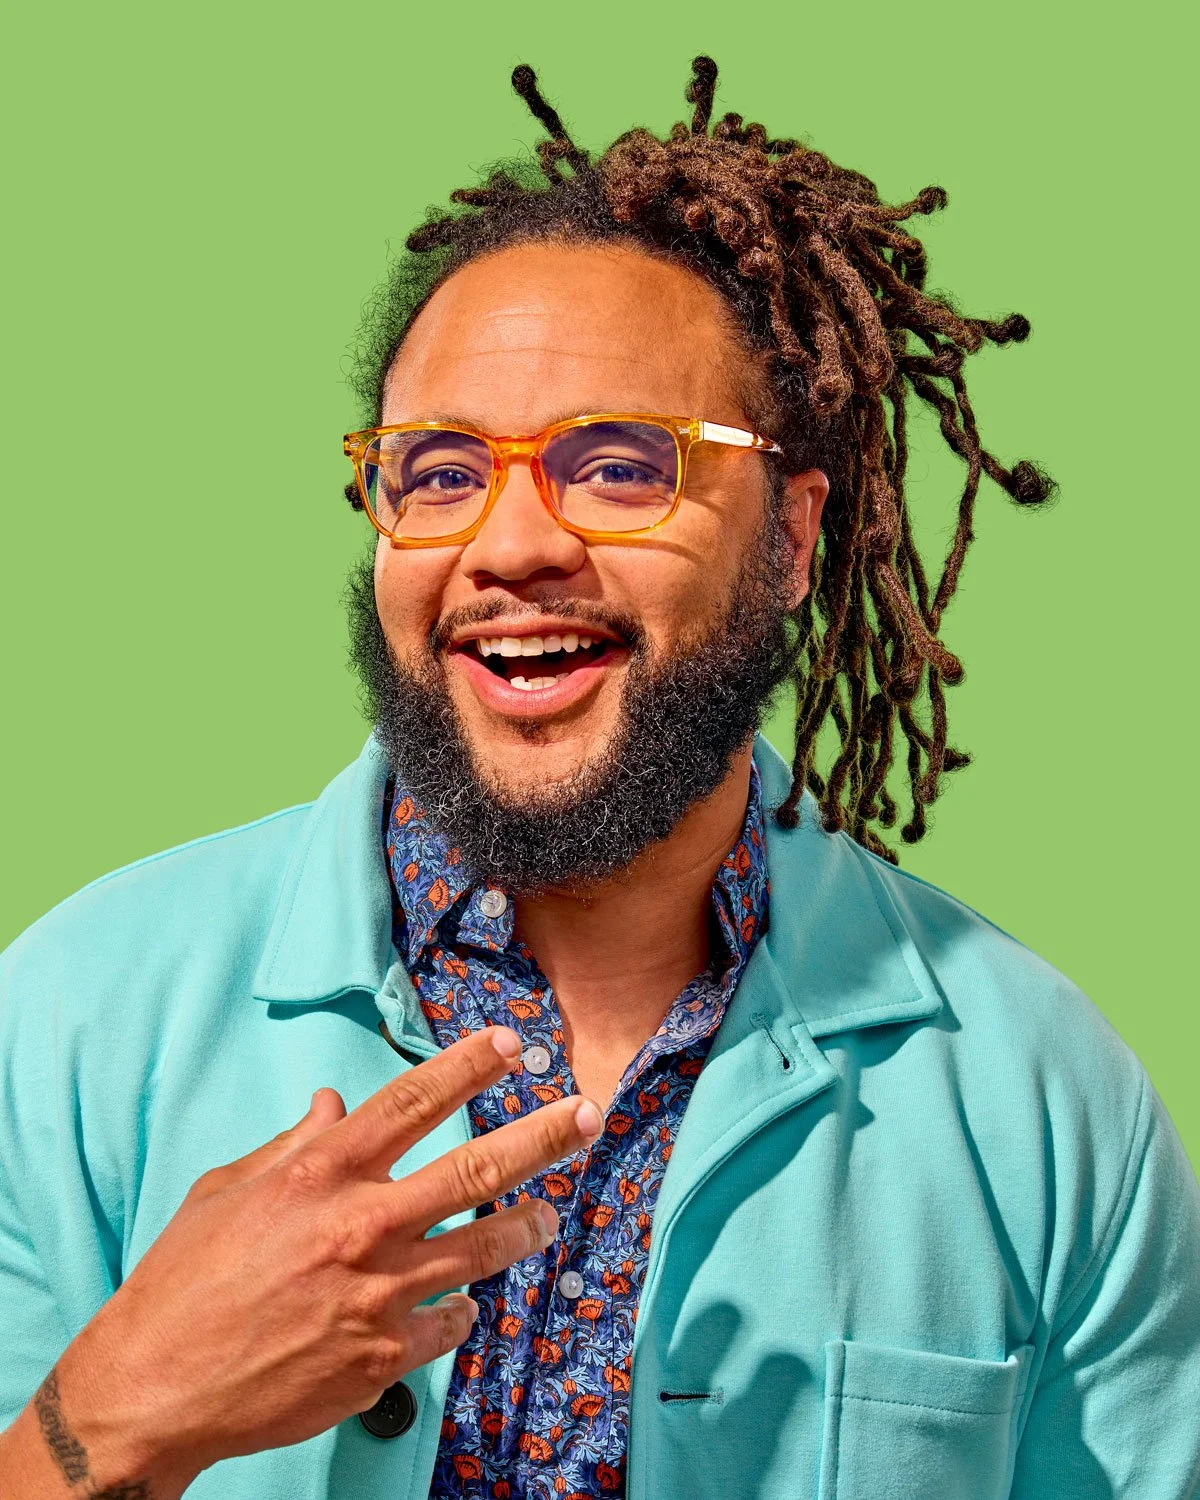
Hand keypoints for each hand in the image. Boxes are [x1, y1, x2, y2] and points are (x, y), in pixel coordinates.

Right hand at [49, 1026, 601, 1496]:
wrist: (155, 1387)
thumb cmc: (183, 1281)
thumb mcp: (226, 1191)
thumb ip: (291, 1146)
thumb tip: (330, 1105)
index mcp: (319, 1175)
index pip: (410, 1101)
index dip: (467, 1066)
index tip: (511, 1044)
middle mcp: (359, 1226)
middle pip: (474, 1171)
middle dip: (542, 1137)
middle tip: (586, 1114)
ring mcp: (378, 1296)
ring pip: (481, 1251)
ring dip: (524, 1227)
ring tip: (548, 1215)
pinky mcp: (382, 1358)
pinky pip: (448, 1323)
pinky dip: (457, 1308)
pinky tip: (458, 1302)